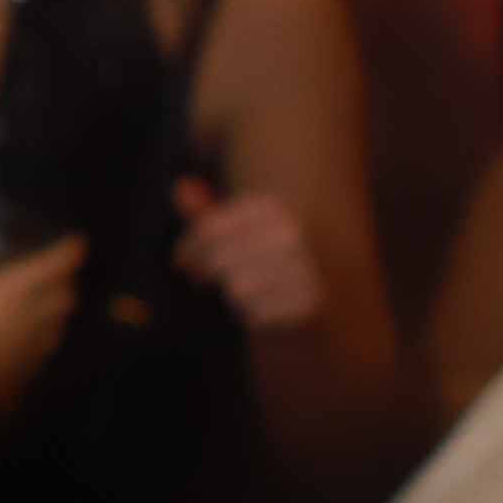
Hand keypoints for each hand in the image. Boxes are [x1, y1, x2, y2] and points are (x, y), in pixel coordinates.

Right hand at [0, 230, 88, 442]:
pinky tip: (32, 341)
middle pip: (65, 297)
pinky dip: (45, 340)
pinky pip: (45, 351)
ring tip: (49, 306)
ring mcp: (31, 347)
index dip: (69, 253)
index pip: (52, 267)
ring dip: (59, 313)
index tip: (78, 243)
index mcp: (10, 291)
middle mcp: (30, 316)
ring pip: (60, 325)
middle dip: (67, 283)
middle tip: (60, 275)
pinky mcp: (27, 370)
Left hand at [170, 177, 326, 333]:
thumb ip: (209, 214)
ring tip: (248, 293)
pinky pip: (255, 314)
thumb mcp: (239, 233)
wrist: (322, 298)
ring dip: (234, 296)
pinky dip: (254, 316)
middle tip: (205, 281)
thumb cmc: (268, 262)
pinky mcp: (310, 303)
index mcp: (275, 208)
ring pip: (236, 288)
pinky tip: (266, 310)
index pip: (210, 229)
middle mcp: (294, 233)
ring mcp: (306, 268)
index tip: (180, 262)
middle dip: (206, 273)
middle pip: (219, 259)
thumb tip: (180, 186)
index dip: (188, 248)